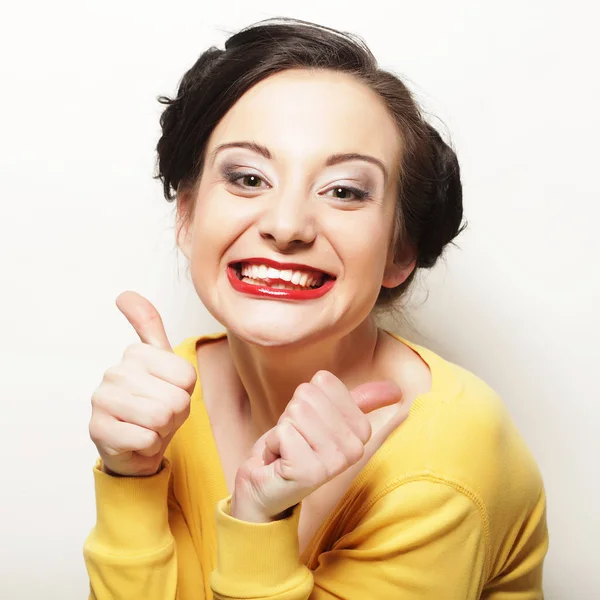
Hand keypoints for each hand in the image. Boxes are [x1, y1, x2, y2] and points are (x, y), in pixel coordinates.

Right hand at [88, 291, 196, 476]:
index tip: (168, 393)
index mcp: (136, 353)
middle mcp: (115, 371)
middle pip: (176, 399)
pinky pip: (146, 439)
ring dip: (162, 430)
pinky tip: (136, 440)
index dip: (185, 393)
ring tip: (148, 426)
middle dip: (175, 415)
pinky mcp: (98, 430)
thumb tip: (124, 294)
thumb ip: (149, 326)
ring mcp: (102, 400)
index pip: (187, 377)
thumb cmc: (154, 403)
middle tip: (159, 415)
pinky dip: (148, 446)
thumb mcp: (162, 362)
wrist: (135, 446)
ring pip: (161, 419)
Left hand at [231, 370, 405, 521]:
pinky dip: (273, 443)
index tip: (307, 424)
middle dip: (291, 415)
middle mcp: (355, 448)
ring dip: (282, 429)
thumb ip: (361, 400)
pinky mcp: (309, 473)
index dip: (307, 399)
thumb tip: (397, 390)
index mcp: (362, 429)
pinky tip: (280, 461)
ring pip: (296, 412)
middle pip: (307, 395)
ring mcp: (335, 463)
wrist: (268, 486)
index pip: (323, 381)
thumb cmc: (296, 447)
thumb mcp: (329, 418)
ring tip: (288, 450)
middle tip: (295, 439)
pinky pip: (283, 432)